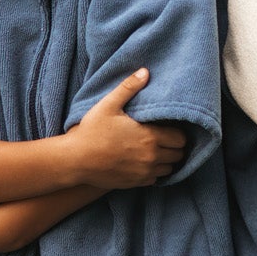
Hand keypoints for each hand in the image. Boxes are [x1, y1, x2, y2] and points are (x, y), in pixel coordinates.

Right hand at [63, 68, 187, 187]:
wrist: (75, 160)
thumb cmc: (91, 131)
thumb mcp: (109, 105)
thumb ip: (129, 88)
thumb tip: (145, 71)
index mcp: (150, 137)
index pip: (181, 139)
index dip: (178, 132)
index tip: (169, 128)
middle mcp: (151, 157)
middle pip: (178, 154)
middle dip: (175, 146)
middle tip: (165, 138)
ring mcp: (144, 173)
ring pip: (169, 169)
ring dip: (166, 160)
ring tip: (157, 150)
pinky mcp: (135, 183)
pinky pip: (155, 179)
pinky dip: (154, 172)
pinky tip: (145, 162)